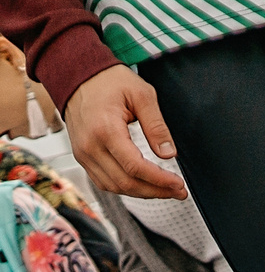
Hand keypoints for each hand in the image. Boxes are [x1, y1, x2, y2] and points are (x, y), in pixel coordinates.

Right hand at [67, 65, 184, 198]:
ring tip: (166, 191)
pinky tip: (144, 185)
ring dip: (141, 193)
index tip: (179, 185)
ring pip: (112, 186)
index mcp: (105, 131)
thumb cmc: (110, 82)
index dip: (159, 180)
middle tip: (179, 192)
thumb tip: (169, 154)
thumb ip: (157, 126)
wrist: (78, 78)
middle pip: (124, 182)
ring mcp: (83, 154)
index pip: (134, 166)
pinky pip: (103, 180)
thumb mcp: (142, 95)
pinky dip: (124, 187)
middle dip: (154, 191)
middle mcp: (89, 147)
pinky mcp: (82, 156)